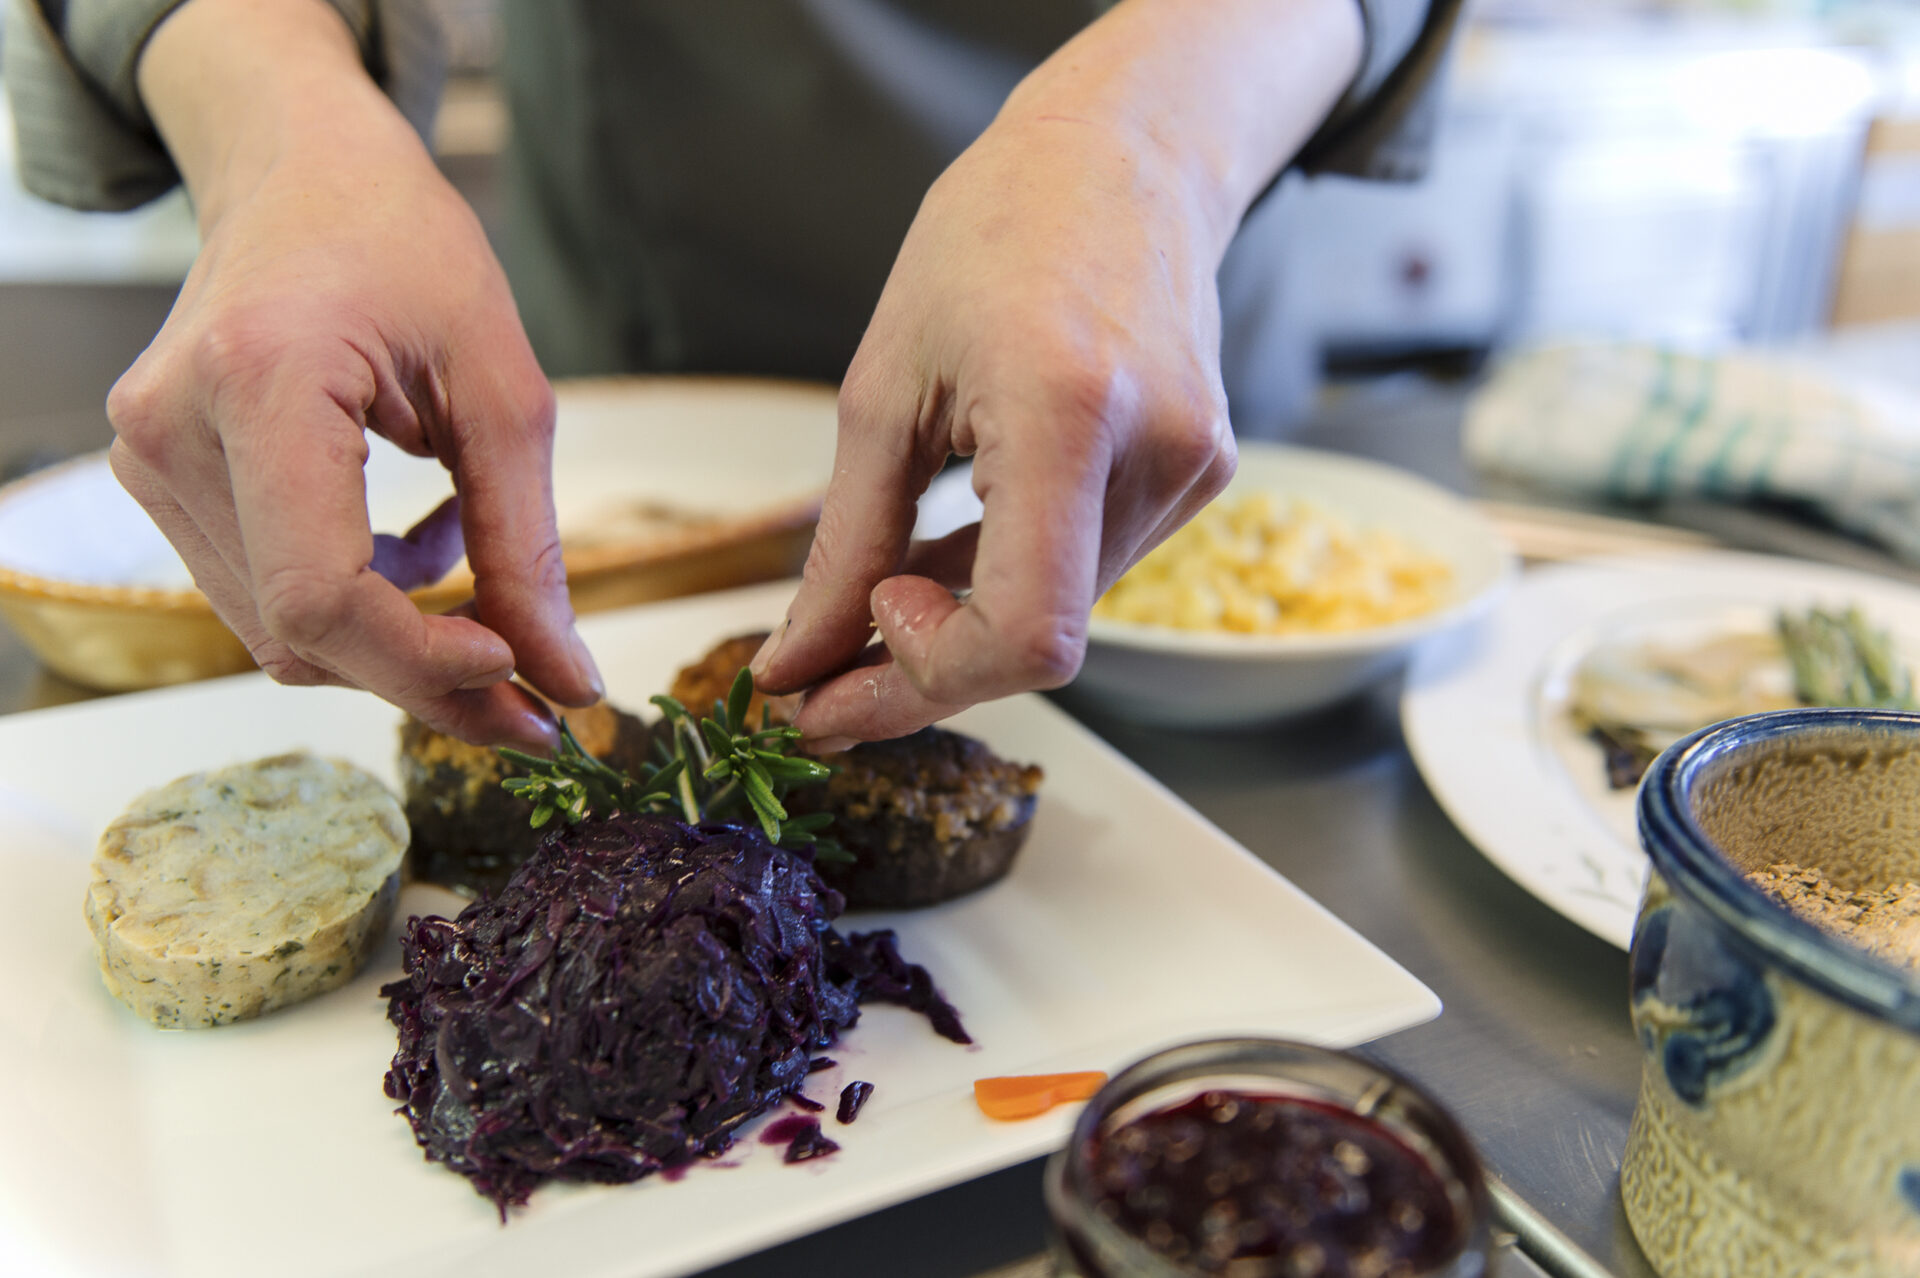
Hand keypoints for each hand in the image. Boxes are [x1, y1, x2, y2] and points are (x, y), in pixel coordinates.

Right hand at [107, 0, 596, 745]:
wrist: (301, 171)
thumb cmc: (404, 245)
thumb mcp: (503, 385)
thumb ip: (528, 543)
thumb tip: (565, 681)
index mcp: (259, 382)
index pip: (319, 593)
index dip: (423, 661)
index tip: (520, 673)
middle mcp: (175, 431)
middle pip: (298, 631)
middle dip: (428, 679)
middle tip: (537, 703)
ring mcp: (151, 459)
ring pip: (278, 631)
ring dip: (397, 643)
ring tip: (481, 586)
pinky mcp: (159, 477)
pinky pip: (264, 591)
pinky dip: (358, 602)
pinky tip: (422, 548)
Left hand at [751, 0, 1361, 743]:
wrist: (1122, 157)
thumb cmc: (993, 239)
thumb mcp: (884, 388)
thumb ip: (844, 545)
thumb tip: (798, 666)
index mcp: (1066, 413)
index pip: (1028, 634)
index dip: (932, 672)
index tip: (861, 631)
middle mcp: (1153, 454)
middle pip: (1042, 643)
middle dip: (926, 671)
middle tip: (828, 678)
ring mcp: (1192, 470)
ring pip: (1067, 616)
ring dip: (969, 622)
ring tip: (892, 580)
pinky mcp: (1200, 474)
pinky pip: (1092, 568)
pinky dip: (1017, 577)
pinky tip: (960, 540)